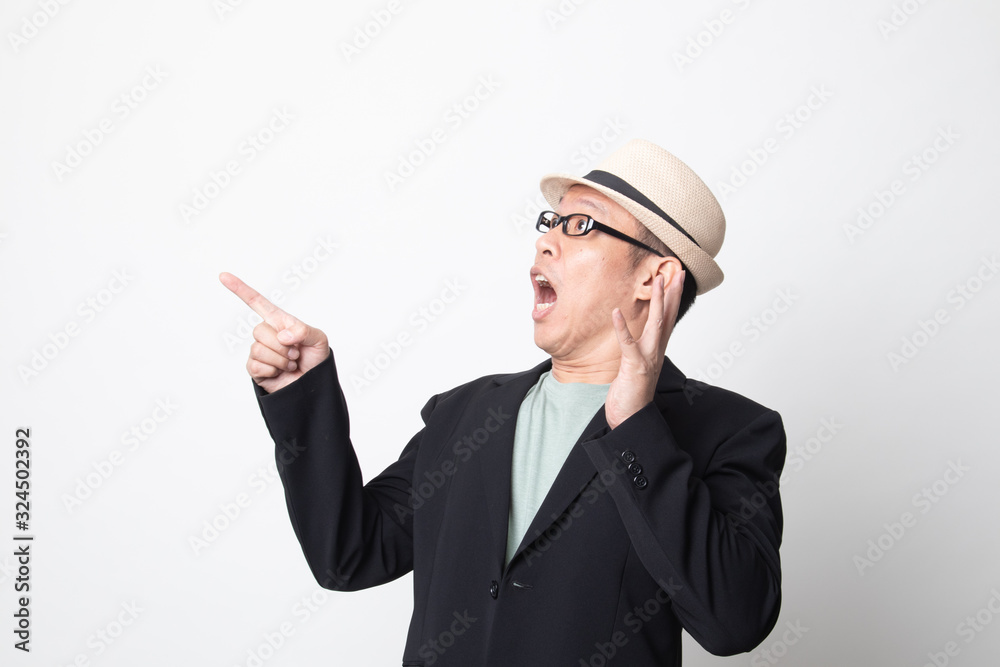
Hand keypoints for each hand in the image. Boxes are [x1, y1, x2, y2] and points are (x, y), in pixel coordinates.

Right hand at [219, 272, 329, 392]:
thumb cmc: (316, 359)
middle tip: (295, 354)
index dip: (240, 289)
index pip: (257, 302)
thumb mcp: (319, 339)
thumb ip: (303, 331)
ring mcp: (259, 351)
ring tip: (290, 363)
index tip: (223, 276)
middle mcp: (267, 334)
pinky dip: (273, 370)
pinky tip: (280, 372)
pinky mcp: (255, 368)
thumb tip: (282, 335)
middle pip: (259, 330)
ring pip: (258, 349)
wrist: (313, 385)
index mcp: (280, 321)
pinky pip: (256, 365)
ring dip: (280, 359)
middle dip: (282, 345)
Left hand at [604, 270, 683, 428]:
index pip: (668, 318)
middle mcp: (656, 351)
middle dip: (673, 293)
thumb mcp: (638, 364)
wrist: (631, 417)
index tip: (677, 278)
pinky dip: (623, 328)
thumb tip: (639, 335)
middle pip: (668, 316)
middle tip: (678, 272)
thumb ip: (641, 348)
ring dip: (657, 302)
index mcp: (657, 349)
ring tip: (657, 281)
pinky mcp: (635, 367)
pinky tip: (616, 313)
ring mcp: (648, 358)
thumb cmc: (632, 392)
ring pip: (656, 324)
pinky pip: (629, 344)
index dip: (673, 297)